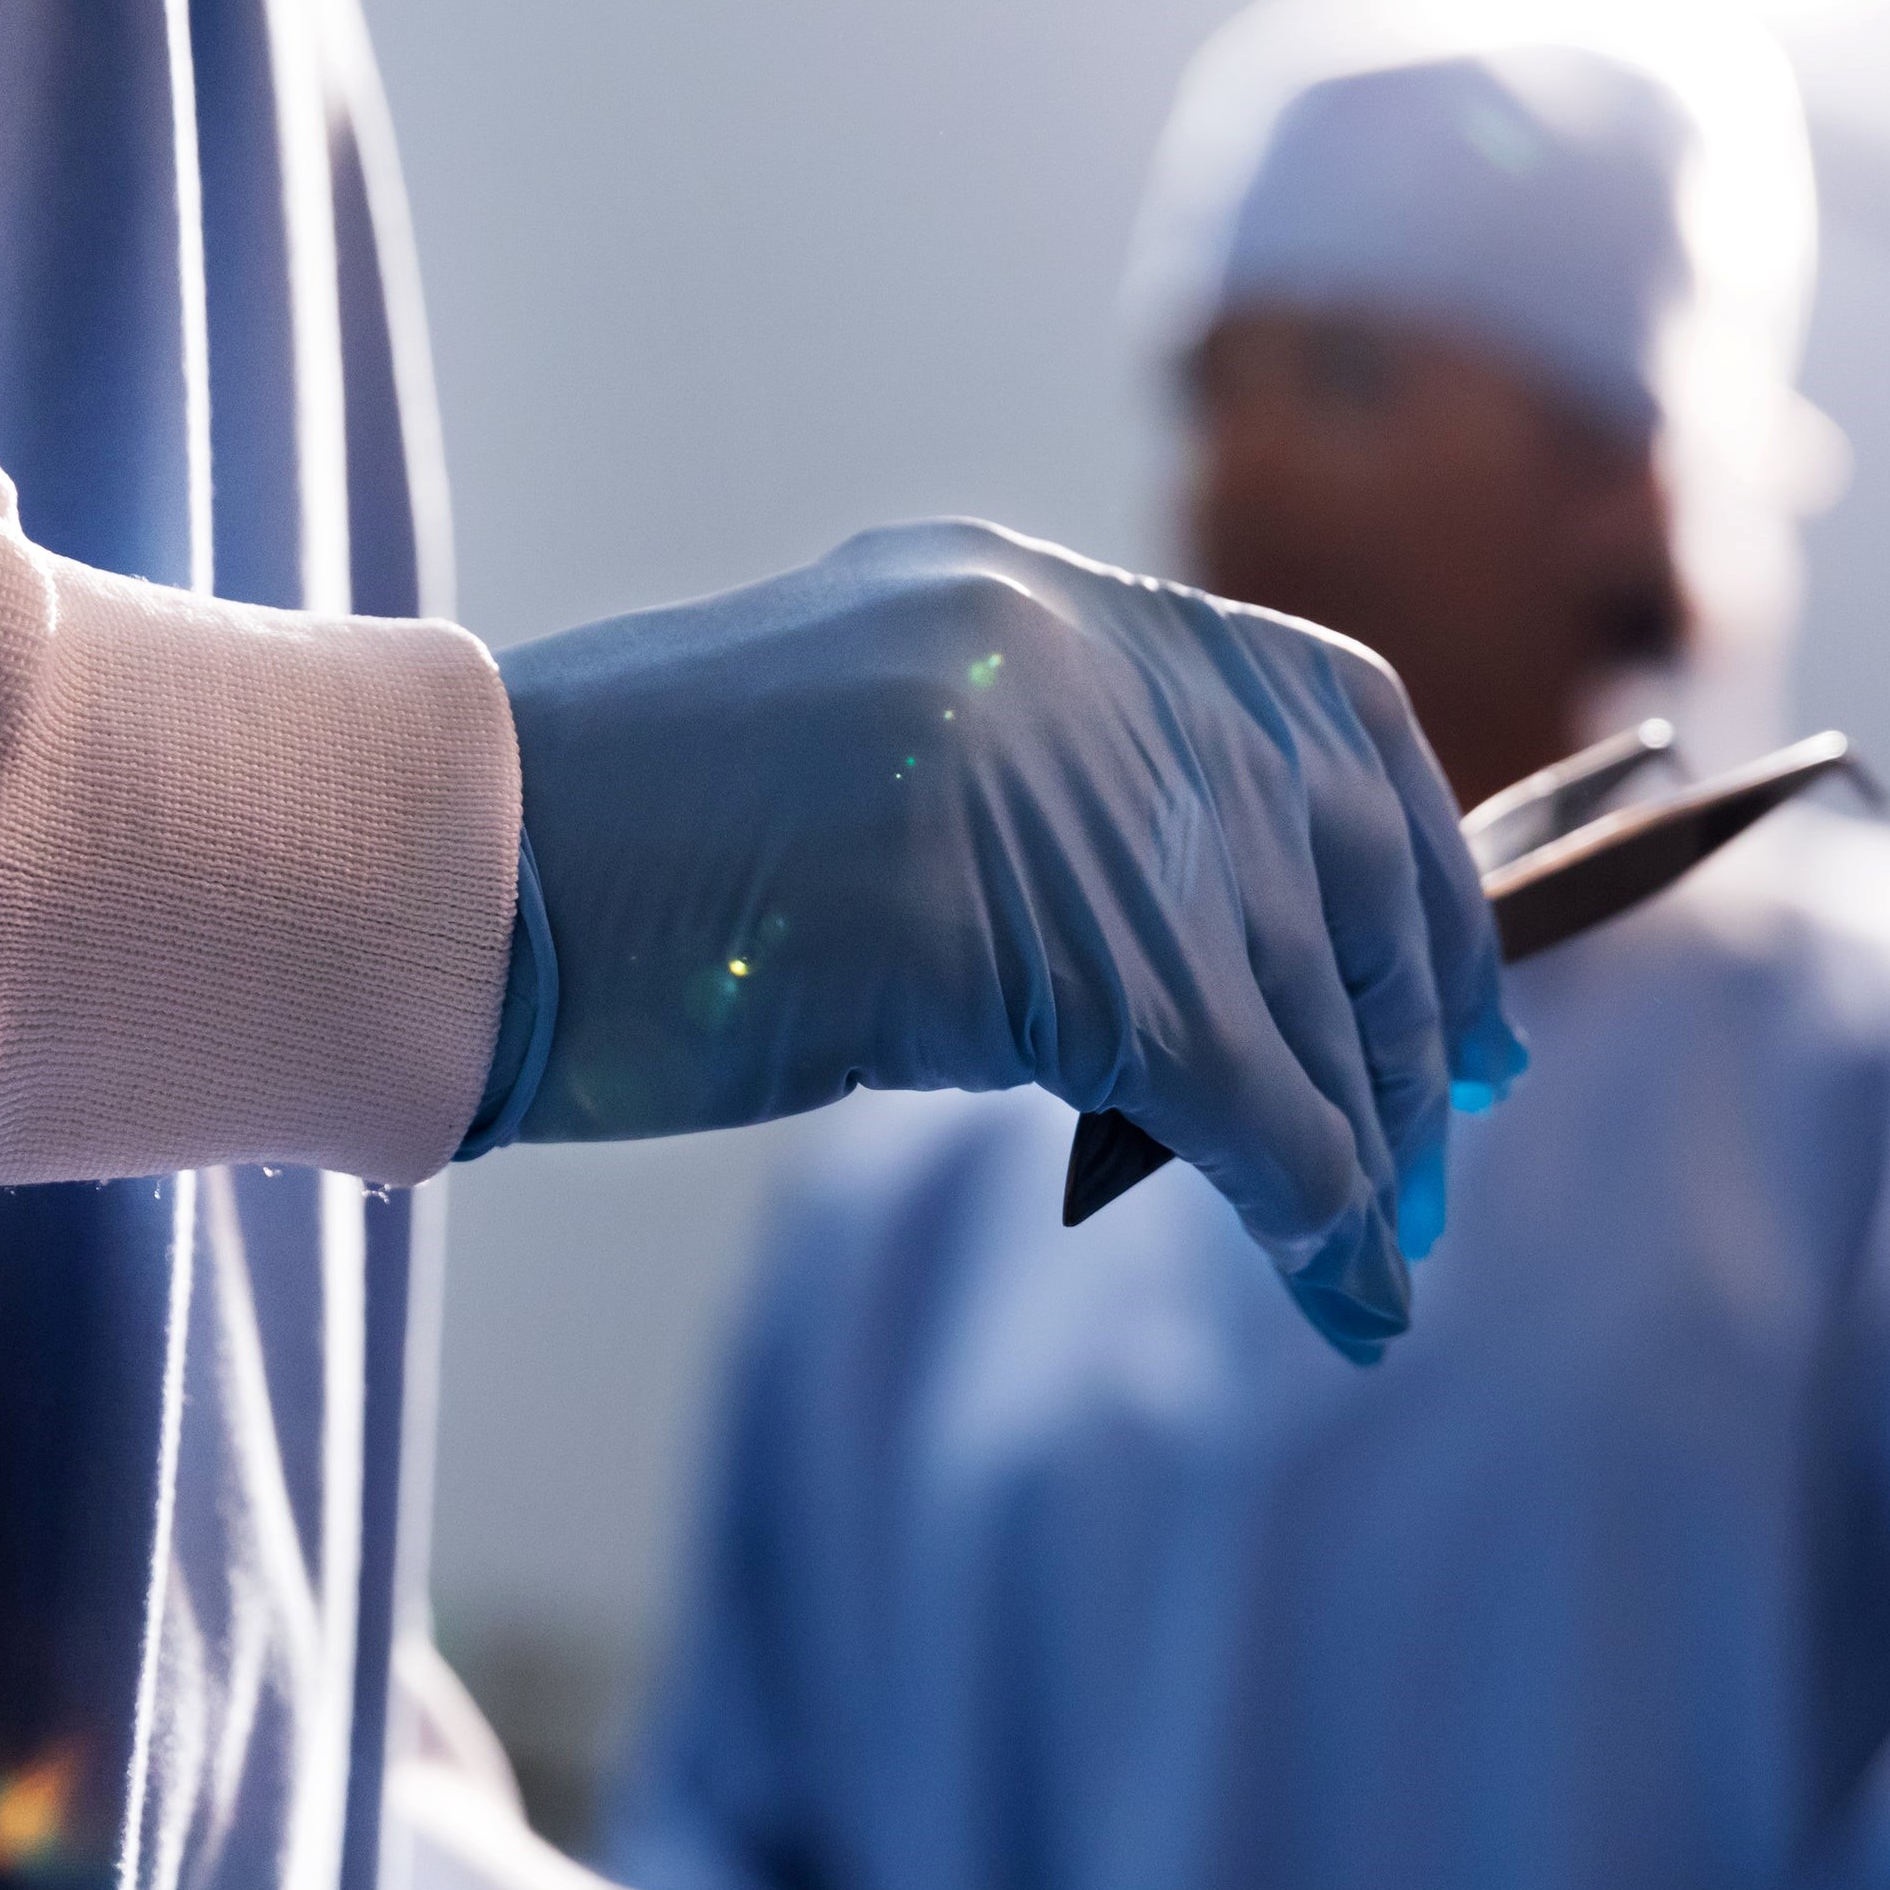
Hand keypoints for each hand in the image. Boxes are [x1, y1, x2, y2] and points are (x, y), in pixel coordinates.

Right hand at [486, 519, 1514, 1355]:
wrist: (428, 869)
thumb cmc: (583, 863)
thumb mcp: (845, 795)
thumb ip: (1012, 833)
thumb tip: (1173, 993)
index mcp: (1010, 605)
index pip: (1310, 702)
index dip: (1417, 849)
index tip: (1462, 984)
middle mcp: (1057, 654)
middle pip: (1335, 841)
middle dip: (1414, 1012)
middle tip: (1442, 1151)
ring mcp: (1041, 778)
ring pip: (1297, 978)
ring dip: (1366, 1137)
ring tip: (1387, 1255)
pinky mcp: (1021, 927)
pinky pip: (1239, 1085)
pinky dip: (1312, 1199)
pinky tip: (1336, 1283)